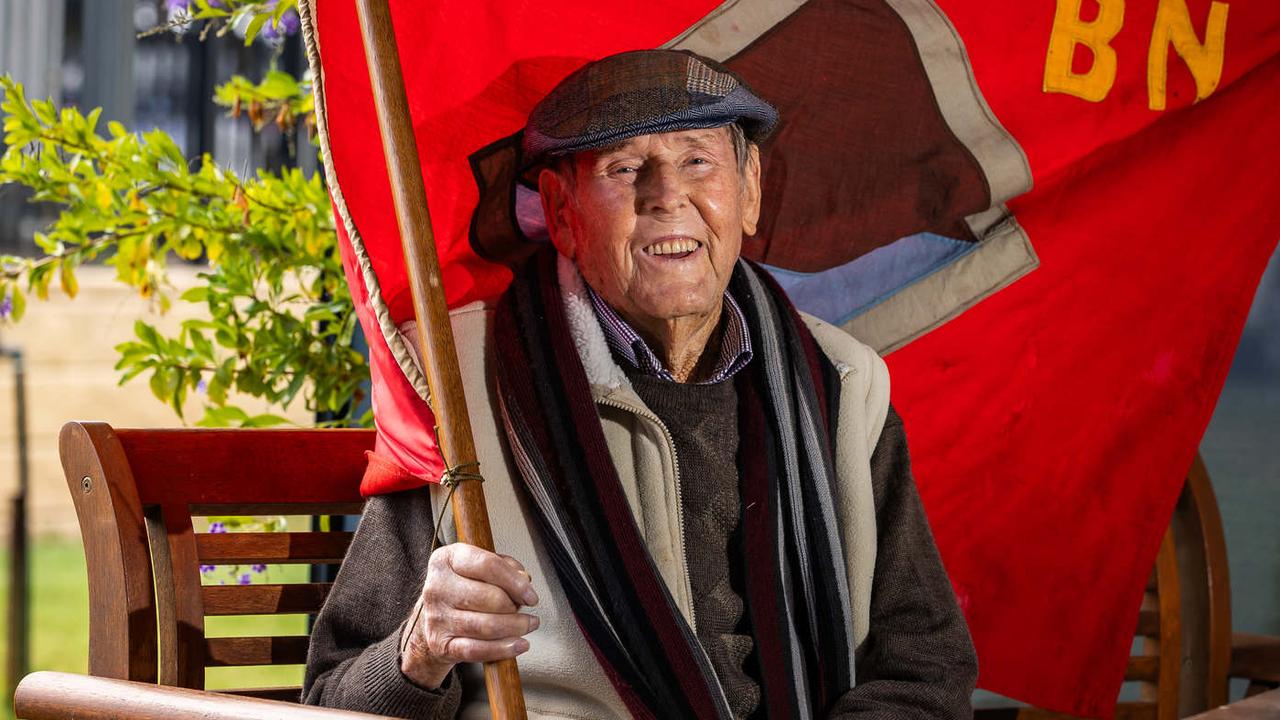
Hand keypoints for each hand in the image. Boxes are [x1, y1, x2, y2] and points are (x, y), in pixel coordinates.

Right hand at [399, 543, 539, 688]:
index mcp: (447, 559)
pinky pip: (476, 650)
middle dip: (514, 606)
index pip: (487, 565)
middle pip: (489, 598)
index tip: (531, 595)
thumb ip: (505, 566)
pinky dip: (502, 649)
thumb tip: (524, 579)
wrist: (432, 616)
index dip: (515, 582)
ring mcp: (437, 617)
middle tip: (524, 610)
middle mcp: (438, 586)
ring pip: (486, 626)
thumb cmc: (463, 586)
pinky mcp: (440, 644)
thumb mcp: (479, 566)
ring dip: (515, 627)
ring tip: (528, 624)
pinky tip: (519, 644)